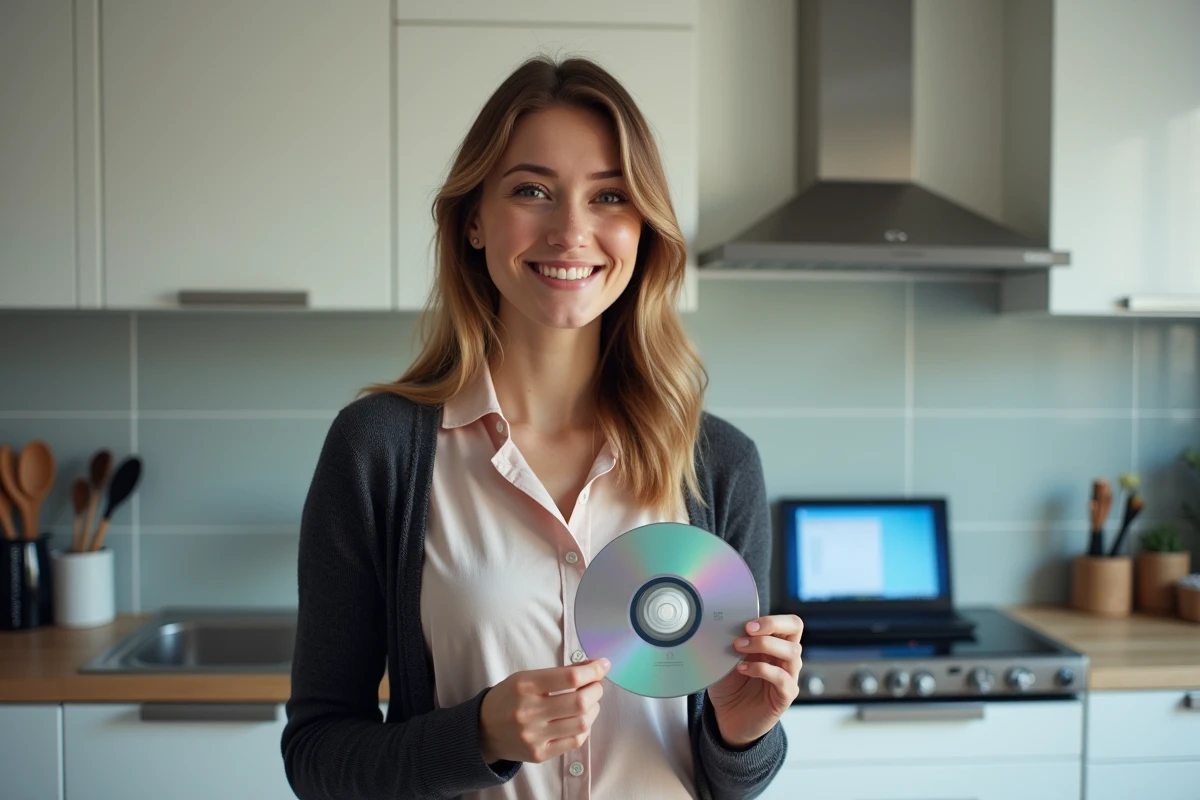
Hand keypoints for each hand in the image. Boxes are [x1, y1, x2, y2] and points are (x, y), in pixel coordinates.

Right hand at [479, 658, 609, 763]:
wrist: (483, 730)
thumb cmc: (508, 698)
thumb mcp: (526, 678)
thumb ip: (557, 674)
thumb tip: (592, 667)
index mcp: (525, 686)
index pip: (569, 678)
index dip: (593, 671)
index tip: (603, 665)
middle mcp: (529, 712)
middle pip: (580, 701)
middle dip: (596, 690)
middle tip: (596, 685)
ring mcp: (534, 736)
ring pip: (582, 723)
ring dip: (594, 709)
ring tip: (590, 702)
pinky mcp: (539, 754)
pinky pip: (574, 741)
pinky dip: (584, 728)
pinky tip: (580, 719)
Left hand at [705, 614, 802, 748]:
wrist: (728, 718)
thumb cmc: (730, 685)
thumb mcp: (725, 659)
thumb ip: (730, 642)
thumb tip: (725, 623)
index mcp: (775, 644)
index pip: (788, 622)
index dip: (772, 618)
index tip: (747, 623)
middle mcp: (784, 657)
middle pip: (795, 628)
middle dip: (771, 624)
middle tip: (747, 630)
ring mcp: (788, 675)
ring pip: (792, 652)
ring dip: (764, 645)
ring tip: (738, 649)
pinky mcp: (785, 695)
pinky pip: (783, 678)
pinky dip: (762, 669)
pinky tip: (743, 669)